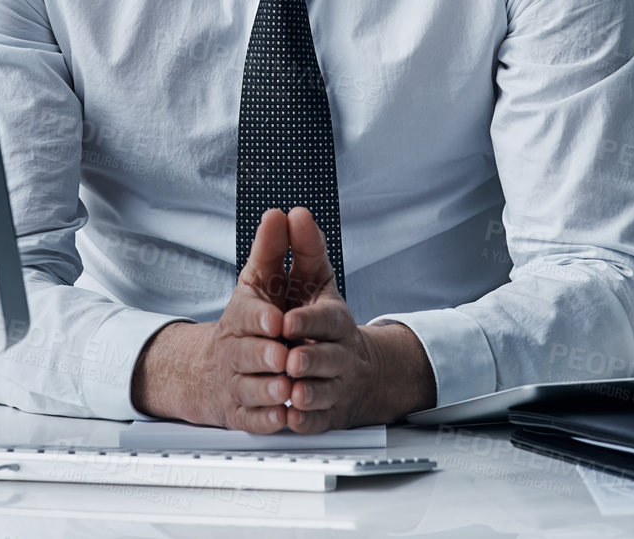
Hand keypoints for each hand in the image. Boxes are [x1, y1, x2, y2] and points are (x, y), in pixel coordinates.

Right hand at [130, 209, 295, 431]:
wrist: (215, 369)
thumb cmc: (251, 319)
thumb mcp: (262, 279)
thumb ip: (273, 249)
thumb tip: (281, 213)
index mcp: (242, 316)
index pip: (248, 315)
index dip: (261, 319)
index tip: (277, 321)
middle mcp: (237, 350)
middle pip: (249, 354)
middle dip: (266, 356)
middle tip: (284, 357)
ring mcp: (238, 382)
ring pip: (252, 389)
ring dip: (270, 389)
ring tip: (287, 388)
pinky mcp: (244, 412)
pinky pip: (254, 419)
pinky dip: (269, 420)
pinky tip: (283, 417)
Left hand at [278, 207, 436, 431]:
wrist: (348, 369)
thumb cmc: (319, 318)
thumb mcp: (310, 279)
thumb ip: (300, 248)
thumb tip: (292, 213)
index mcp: (333, 320)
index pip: (324, 318)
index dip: (306, 321)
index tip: (285, 321)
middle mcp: (337, 353)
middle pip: (326, 358)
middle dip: (307, 359)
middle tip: (289, 360)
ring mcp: (333, 385)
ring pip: (321, 392)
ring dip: (306, 392)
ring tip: (289, 391)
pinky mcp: (324, 413)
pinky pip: (315, 421)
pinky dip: (303, 420)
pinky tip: (290, 417)